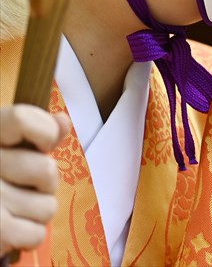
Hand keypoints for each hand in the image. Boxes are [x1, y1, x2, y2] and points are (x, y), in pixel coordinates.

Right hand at [0, 105, 70, 255]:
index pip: (22, 120)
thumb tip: (62, 123)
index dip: (45, 132)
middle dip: (44, 183)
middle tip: (23, 186)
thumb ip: (32, 132)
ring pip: (47, 206)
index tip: (44, 145)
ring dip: (36, 211)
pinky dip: (28, 235)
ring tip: (13, 208)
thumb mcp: (4, 147)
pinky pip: (36, 234)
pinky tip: (10, 228)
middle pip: (46, 170)